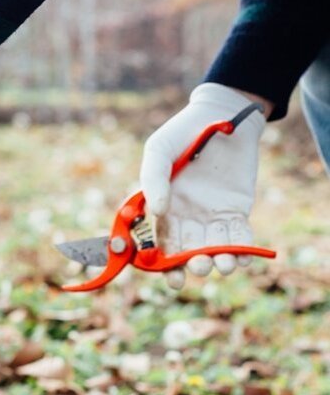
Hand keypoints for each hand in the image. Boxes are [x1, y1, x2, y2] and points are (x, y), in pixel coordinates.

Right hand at [140, 83, 265, 289]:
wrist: (222, 115)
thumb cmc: (182, 132)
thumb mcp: (159, 150)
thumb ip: (153, 180)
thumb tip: (156, 213)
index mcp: (163, 210)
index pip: (162, 244)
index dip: (166, 265)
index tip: (173, 279)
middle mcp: (186, 218)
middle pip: (188, 251)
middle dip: (193, 265)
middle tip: (200, 267)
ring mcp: (212, 215)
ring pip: (214, 247)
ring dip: (219, 261)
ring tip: (223, 265)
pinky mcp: (236, 210)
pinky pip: (238, 236)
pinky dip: (241, 249)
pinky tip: (242, 257)